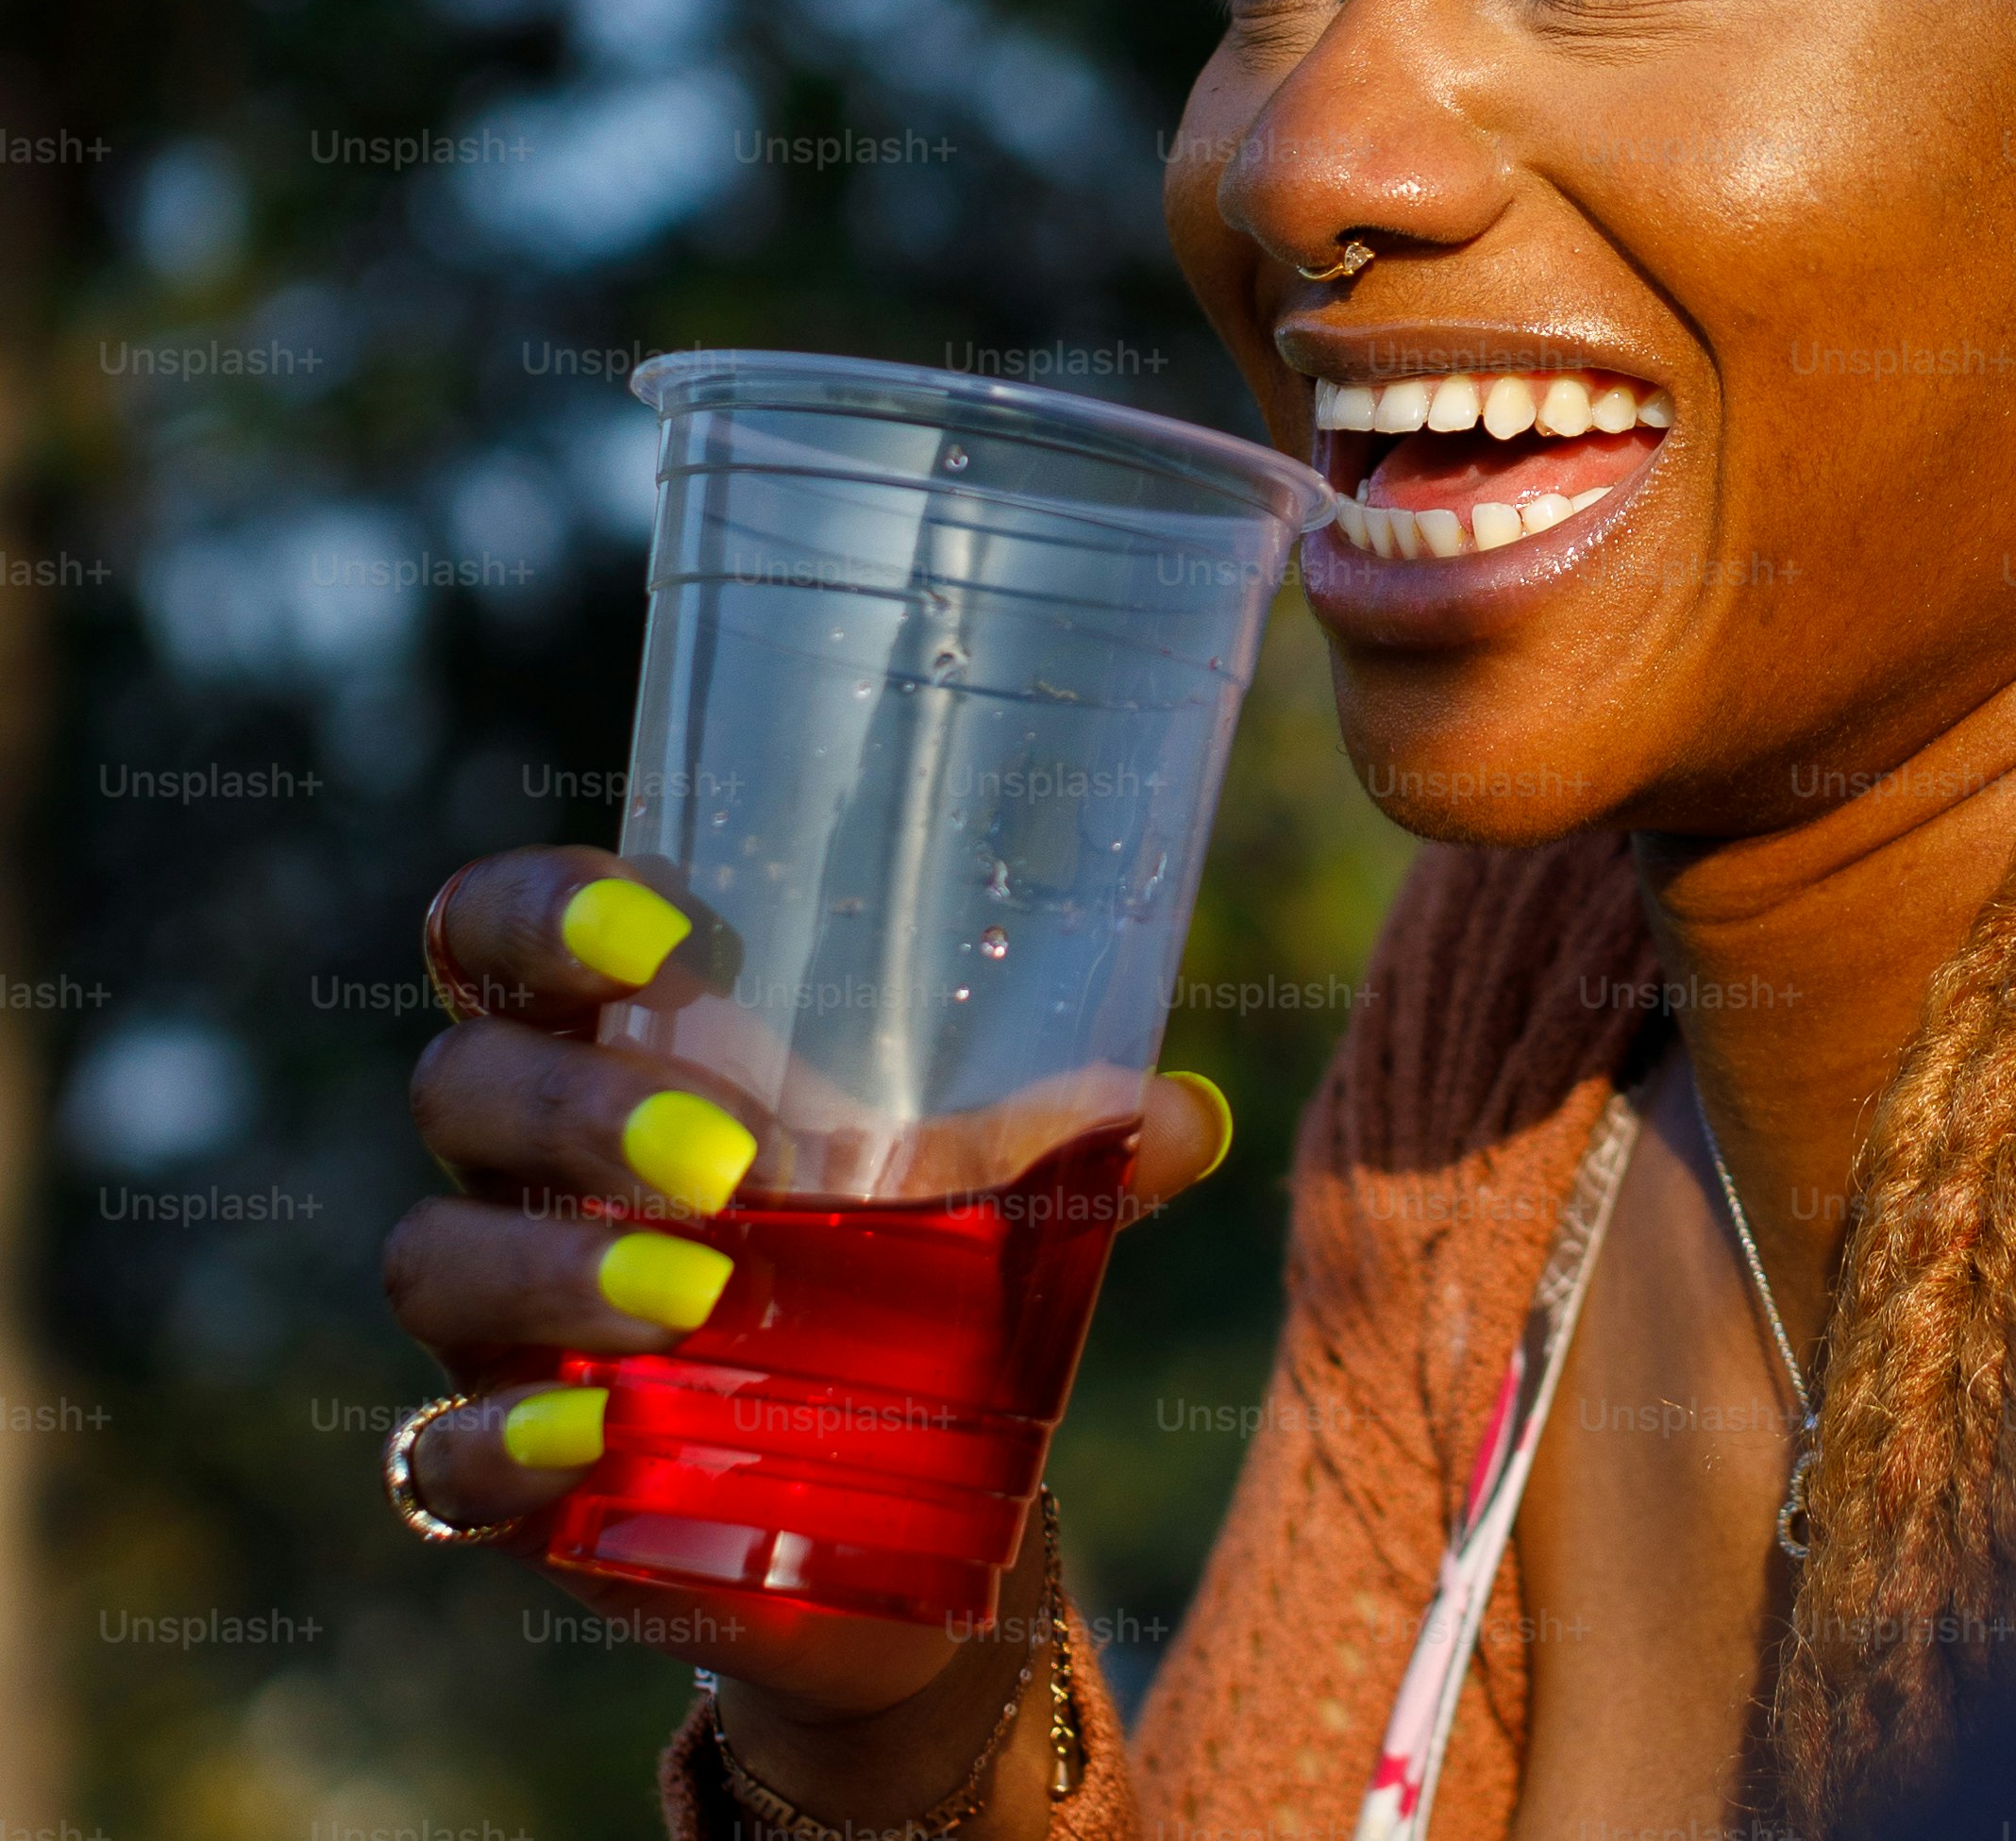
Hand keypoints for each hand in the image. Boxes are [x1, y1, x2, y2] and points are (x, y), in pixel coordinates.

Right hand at [382, 845, 1230, 1790]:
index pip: (497, 935)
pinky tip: (591, 1442)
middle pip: (466, 1084)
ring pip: (437, 1261)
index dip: (540, 913)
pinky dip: (500, 1450)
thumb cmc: (913, 1263)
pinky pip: (438, 1461)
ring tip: (701, 1294)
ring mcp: (502, 1324)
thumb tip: (1182, 1117)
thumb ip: (1077, 1144)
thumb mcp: (997, 1191)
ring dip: (552, 1273)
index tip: (668, 939)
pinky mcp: (513, 1475)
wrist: (893, 1499)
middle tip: (727, 1154)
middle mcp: (529, 1172)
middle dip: (576, 1104)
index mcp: (617, 1049)